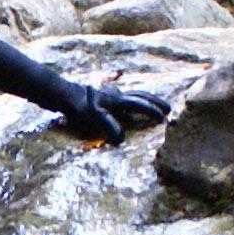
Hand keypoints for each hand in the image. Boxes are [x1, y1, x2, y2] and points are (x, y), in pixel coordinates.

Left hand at [58, 84, 172, 144]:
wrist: (64, 95)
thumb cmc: (78, 108)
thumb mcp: (91, 116)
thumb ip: (107, 125)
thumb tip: (122, 139)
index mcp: (117, 100)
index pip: (138, 105)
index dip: (150, 110)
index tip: (163, 117)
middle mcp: (117, 95)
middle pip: (140, 97)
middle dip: (154, 103)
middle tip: (168, 109)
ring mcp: (112, 95)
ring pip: (134, 95)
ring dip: (147, 99)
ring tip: (157, 104)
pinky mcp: (107, 97)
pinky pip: (127, 97)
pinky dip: (136, 99)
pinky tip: (134, 103)